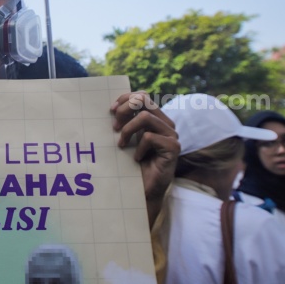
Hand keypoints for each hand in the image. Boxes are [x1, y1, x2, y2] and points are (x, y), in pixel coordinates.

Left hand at [111, 91, 179, 226]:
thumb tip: (112, 107)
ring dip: (128, 130)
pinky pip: (149, 137)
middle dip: (125, 110)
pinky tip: (136, 158)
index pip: (142, 96)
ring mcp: (171, 135)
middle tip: (114, 126)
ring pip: (145, 117)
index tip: (111, 110)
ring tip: (121, 144)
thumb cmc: (133, 164)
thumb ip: (124, 122)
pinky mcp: (173, 147)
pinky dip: (138, 147)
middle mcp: (165, 123)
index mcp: (155, 118)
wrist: (144, 190)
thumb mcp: (126, 139)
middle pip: (144, 99)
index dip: (125, 98)